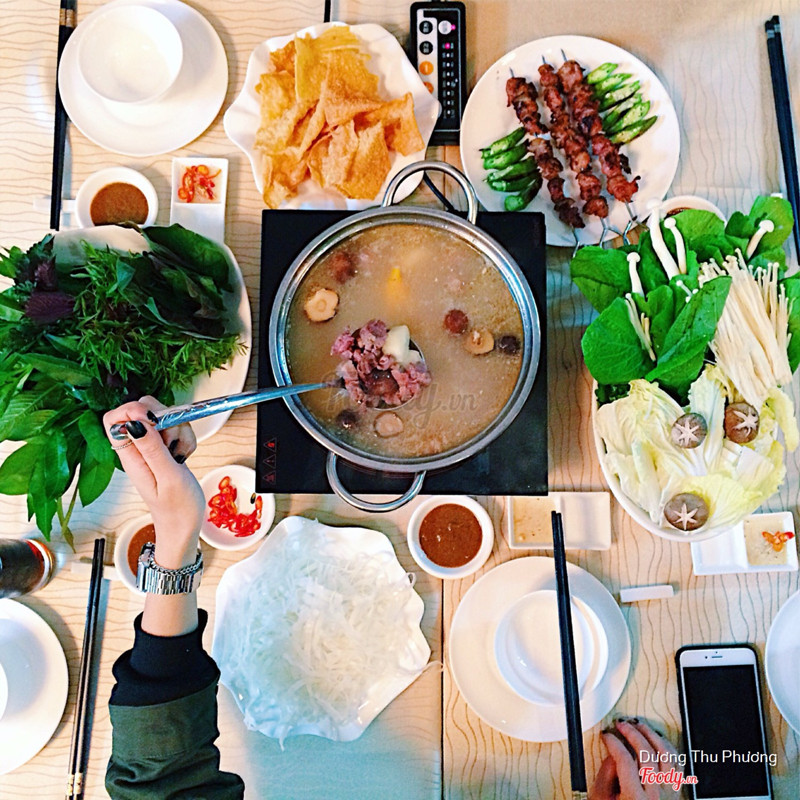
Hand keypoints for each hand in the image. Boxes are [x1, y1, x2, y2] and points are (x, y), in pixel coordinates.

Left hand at [103, 396, 203, 568]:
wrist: (185, 527)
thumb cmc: (178, 509)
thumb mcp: (167, 478)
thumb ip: (152, 447)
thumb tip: (134, 420)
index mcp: (130, 455)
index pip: (114, 417)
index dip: (134, 410)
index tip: (155, 423)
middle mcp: (137, 448)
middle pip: (143, 410)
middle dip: (165, 418)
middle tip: (171, 442)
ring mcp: (151, 447)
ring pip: (164, 417)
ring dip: (180, 431)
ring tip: (179, 455)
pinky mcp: (164, 448)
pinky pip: (176, 429)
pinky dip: (186, 439)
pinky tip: (184, 457)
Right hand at [589, 718, 683, 799]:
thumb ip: (605, 775)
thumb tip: (612, 753)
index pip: (625, 760)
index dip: (614, 743)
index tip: (607, 736)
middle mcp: (656, 797)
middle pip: (647, 754)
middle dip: (632, 734)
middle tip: (621, 725)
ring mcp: (669, 795)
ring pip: (667, 756)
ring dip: (653, 736)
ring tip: (640, 726)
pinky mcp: (676, 794)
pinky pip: (677, 765)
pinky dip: (668, 749)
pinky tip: (658, 741)